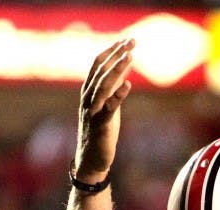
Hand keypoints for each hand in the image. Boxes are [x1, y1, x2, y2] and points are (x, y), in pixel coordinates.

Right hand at [74, 38, 134, 180]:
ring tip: (130, 56)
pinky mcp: (100, 125)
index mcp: (89, 91)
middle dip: (116, 54)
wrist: (91, 160)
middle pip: (100, 70)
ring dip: (116, 69)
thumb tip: (124, 67)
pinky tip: (128, 84)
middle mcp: (88, 98)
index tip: (127, 39)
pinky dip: (118, 95)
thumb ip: (114, 86)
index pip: (98, 64)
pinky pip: (108, 108)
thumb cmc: (101, 131)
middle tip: (132, 41)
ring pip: (103, 85)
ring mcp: (92, 111)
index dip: (112, 50)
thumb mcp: (108, 104)